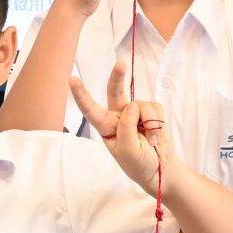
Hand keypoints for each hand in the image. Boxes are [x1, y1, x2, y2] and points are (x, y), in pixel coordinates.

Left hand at [73, 60, 173, 192]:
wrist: (160, 168)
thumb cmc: (138, 163)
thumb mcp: (128, 150)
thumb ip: (126, 128)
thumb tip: (131, 105)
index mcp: (106, 127)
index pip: (90, 110)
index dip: (81, 95)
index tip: (72, 79)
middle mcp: (118, 116)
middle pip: (115, 91)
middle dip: (117, 77)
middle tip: (120, 64)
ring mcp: (135, 112)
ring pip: (142, 105)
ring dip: (150, 123)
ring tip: (151, 141)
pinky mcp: (151, 112)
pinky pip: (155, 107)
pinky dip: (158, 122)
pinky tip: (157, 135)